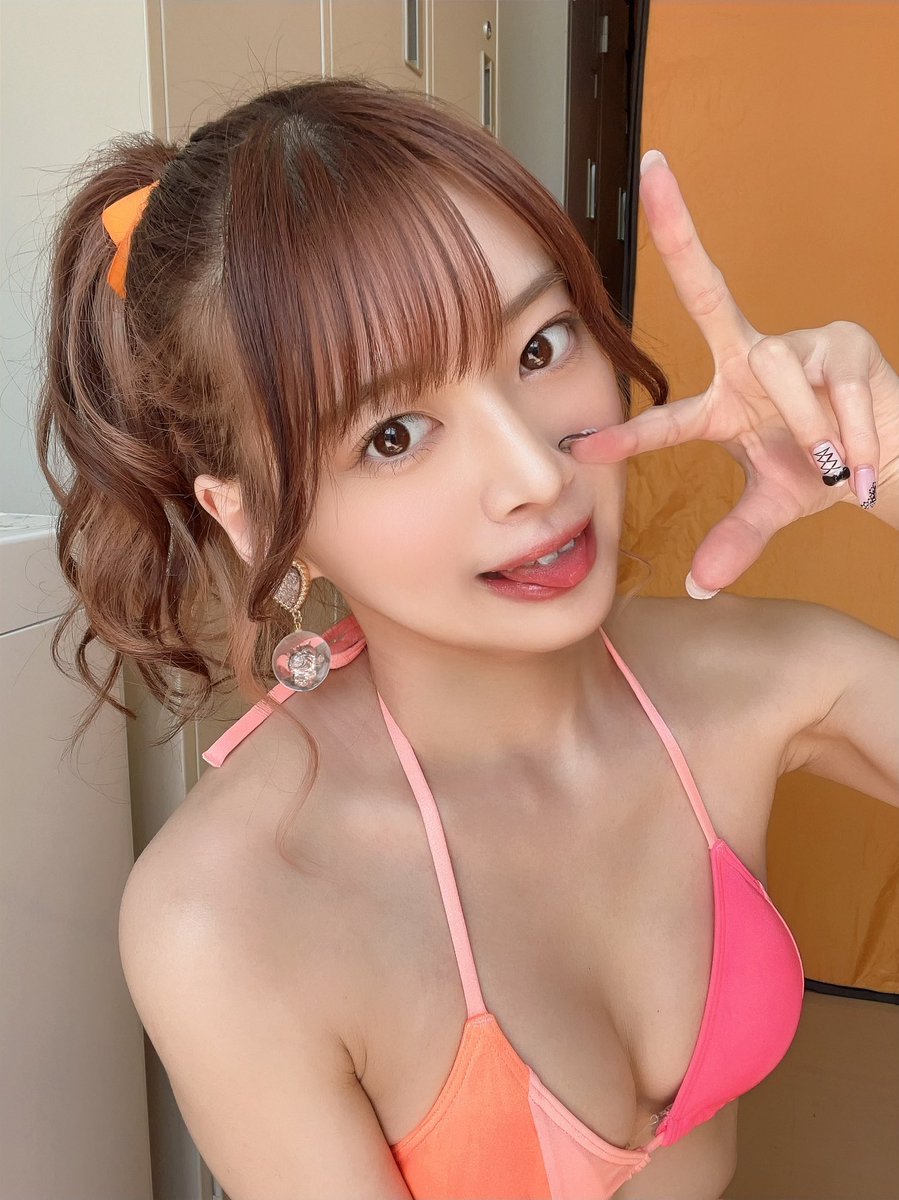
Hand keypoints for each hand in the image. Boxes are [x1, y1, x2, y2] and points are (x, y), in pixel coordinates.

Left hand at [568, 150, 898, 594]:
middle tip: (655, 165)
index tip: (578, 447)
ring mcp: (800, 343)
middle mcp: (754, 357)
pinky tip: (866, 457)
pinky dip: (855, 441)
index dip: (626, 433)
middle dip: (680, 225)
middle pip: (708, 290)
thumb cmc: (825, 471)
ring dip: (817, 440)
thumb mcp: (775, 507)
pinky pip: (840, 397)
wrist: (892, 462)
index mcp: (725, 399)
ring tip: (841, 470)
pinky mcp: (847, 342)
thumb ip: (734, 539)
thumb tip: (697, 587)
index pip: (666, 411)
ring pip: (785, 386)